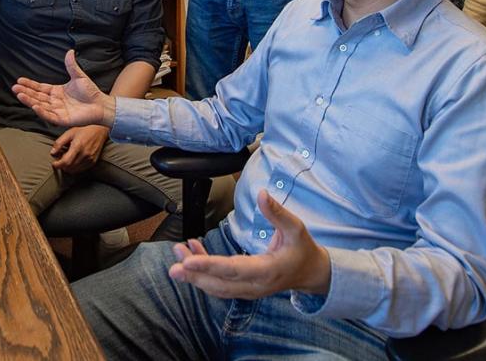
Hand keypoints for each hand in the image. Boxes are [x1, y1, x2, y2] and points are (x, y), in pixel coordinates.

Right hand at [13, 50, 114, 127]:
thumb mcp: (79, 76)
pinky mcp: (62, 120)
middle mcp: (55, 102)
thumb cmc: (90, 92)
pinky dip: (41, 111)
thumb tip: (70, 51)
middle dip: (25, 92)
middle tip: (14, 88)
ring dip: (29, 101)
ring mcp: (57, 111)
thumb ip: (71, 65)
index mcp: (57, 92)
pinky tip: (34, 105)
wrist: (101, 104)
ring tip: (19, 95)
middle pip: (37, 97)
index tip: (19, 80)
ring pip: (40, 105)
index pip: (40, 88)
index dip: (30, 85)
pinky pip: (49, 115)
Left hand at [50, 125, 108, 173]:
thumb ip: (59, 143)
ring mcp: (90, 159)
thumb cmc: (84, 131)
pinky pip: (81, 169)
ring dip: (68, 168)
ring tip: (66, 159)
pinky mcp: (93, 162)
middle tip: (59, 159)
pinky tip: (73, 161)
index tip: (54, 163)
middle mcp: (85, 154)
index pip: (66, 162)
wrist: (100, 131)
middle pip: (69, 168)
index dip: (58, 165)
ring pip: (75, 170)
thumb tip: (52, 153)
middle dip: (61, 166)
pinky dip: (75, 168)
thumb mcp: (69, 133)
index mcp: (78, 147)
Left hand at [168, 190, 330, 298]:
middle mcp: (255, 286)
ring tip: (178, 254)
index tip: (189, 261)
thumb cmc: (302, 249)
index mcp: (267, 271)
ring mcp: (248, 290)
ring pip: (216, 287)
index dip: (209, 265)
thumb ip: (277, 212)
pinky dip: (203, 271)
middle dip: (195, 274)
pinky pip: (219, 283)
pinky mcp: (242, 289)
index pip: (234, 270)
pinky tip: (192, 252)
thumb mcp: (295, 228)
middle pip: (220, 284)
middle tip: (174, 264)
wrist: (311, 273)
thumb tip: (262, 194)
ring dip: (195, 274)